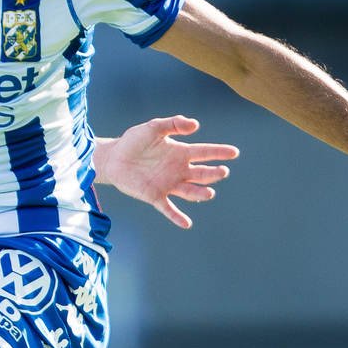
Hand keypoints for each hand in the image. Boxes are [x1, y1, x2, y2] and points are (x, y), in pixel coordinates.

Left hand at [93, 115, 238, 229]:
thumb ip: (173, 124)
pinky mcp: (155, 196)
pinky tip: (186, 223)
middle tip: (222, 172)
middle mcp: (178, 170)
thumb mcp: (153, 127)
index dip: (220, 152)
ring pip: (190, 192)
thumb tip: (196, 125)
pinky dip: (177, 216)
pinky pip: (169, 209)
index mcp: (180, 153)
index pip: (205, 153)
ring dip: (201, 194)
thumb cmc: (133, 142)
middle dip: (214, 174)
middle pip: (202, 174)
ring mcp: (168, 184)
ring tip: (209, 193)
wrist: (113, 158)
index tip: (234, 152)